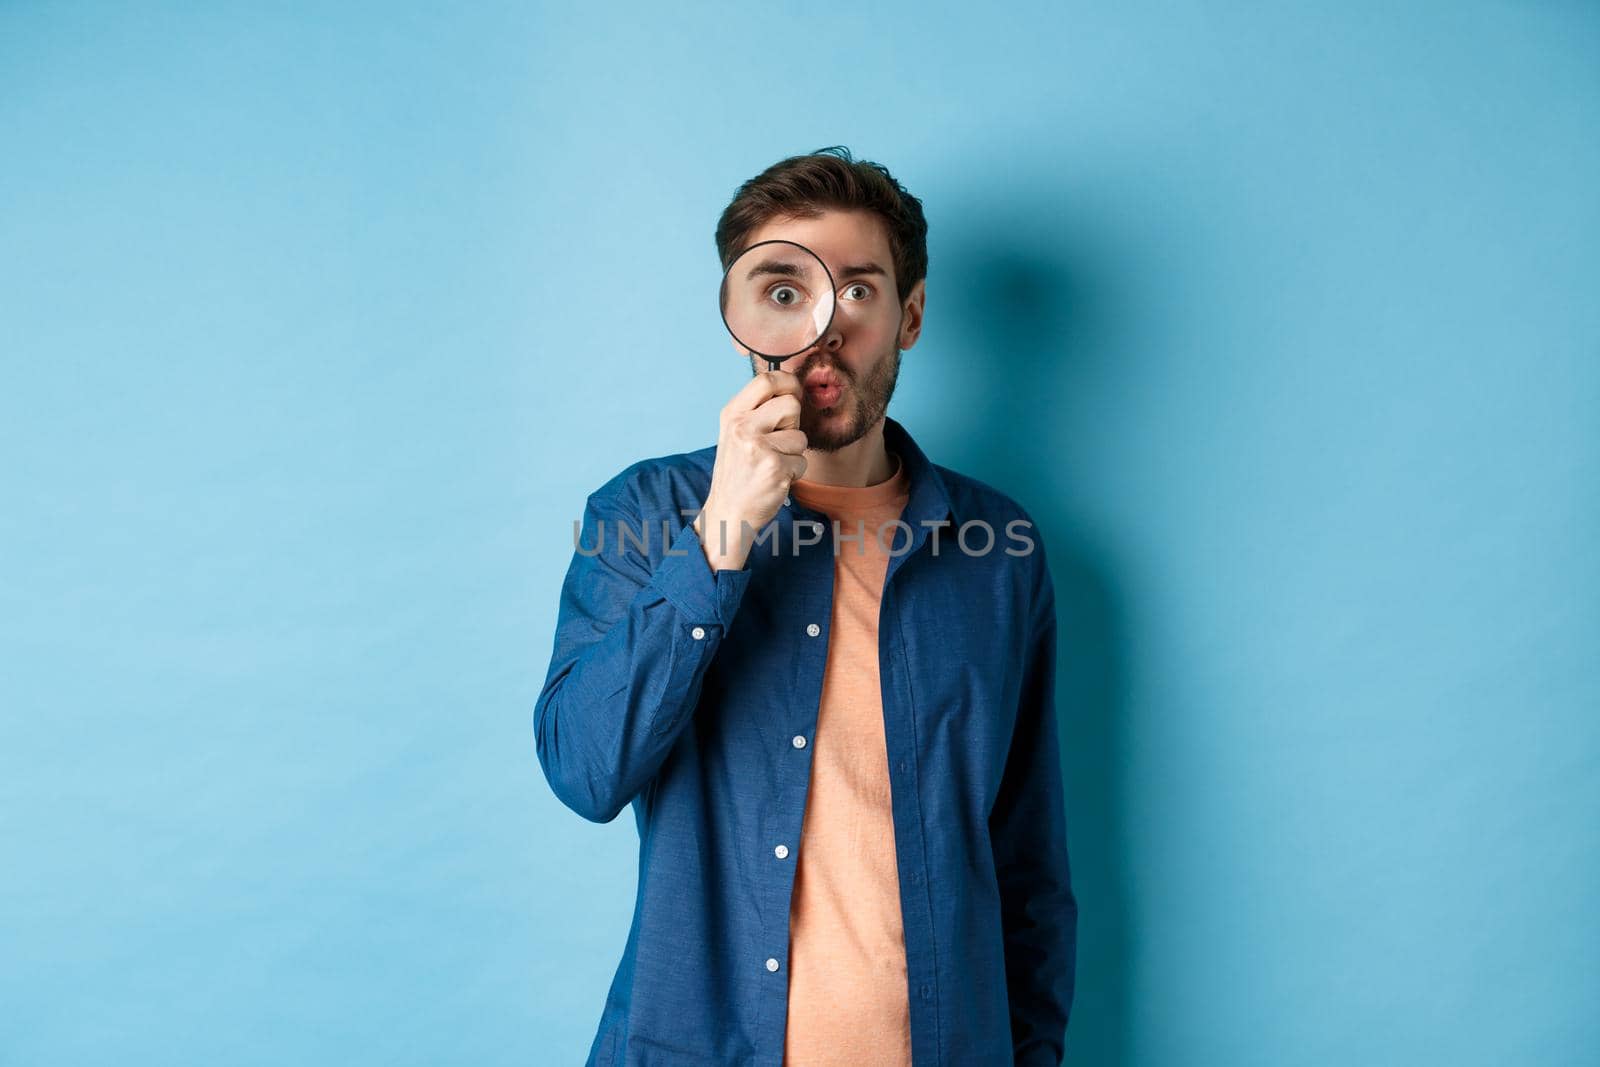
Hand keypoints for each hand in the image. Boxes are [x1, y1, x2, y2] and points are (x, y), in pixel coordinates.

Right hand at [694, 369, 807, 571]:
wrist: (728, 512)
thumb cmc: (738, 471)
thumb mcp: (736, 433)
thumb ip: (758, 409)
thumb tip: (792, 385)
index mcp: (732, 414)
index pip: (766, 379)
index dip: (787, 382)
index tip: (793, 392)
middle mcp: (743, 427)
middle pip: (791, 404)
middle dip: (792, 424)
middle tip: (776, 442)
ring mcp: (758, 447)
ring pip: (801, 436)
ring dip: (794, 453)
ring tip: (772, 464)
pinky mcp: (775, 468)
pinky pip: (802, 461)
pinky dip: (794, 473)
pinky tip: (774, 479)